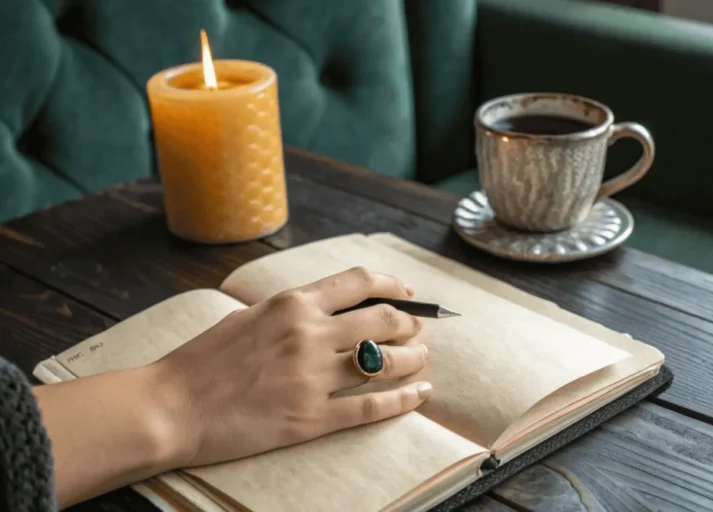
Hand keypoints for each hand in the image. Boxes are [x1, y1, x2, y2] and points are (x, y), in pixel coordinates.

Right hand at [151, 266, 431, 467]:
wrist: (171, 407)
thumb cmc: (203, 361)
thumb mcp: (248, 317)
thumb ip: (291, 311)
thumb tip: (326, 311)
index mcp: (292, 304)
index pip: (359, 282)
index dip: (393, 285)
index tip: (407, 292)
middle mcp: (309, 334)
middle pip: (382, 319)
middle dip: (409, 323)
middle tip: (417, 329)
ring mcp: (312, 377)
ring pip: (385, 362)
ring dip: (413, 358)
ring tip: (422, 359)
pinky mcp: (311, 418)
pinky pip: (371, 406)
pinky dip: (403, 400)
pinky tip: (421, 394)